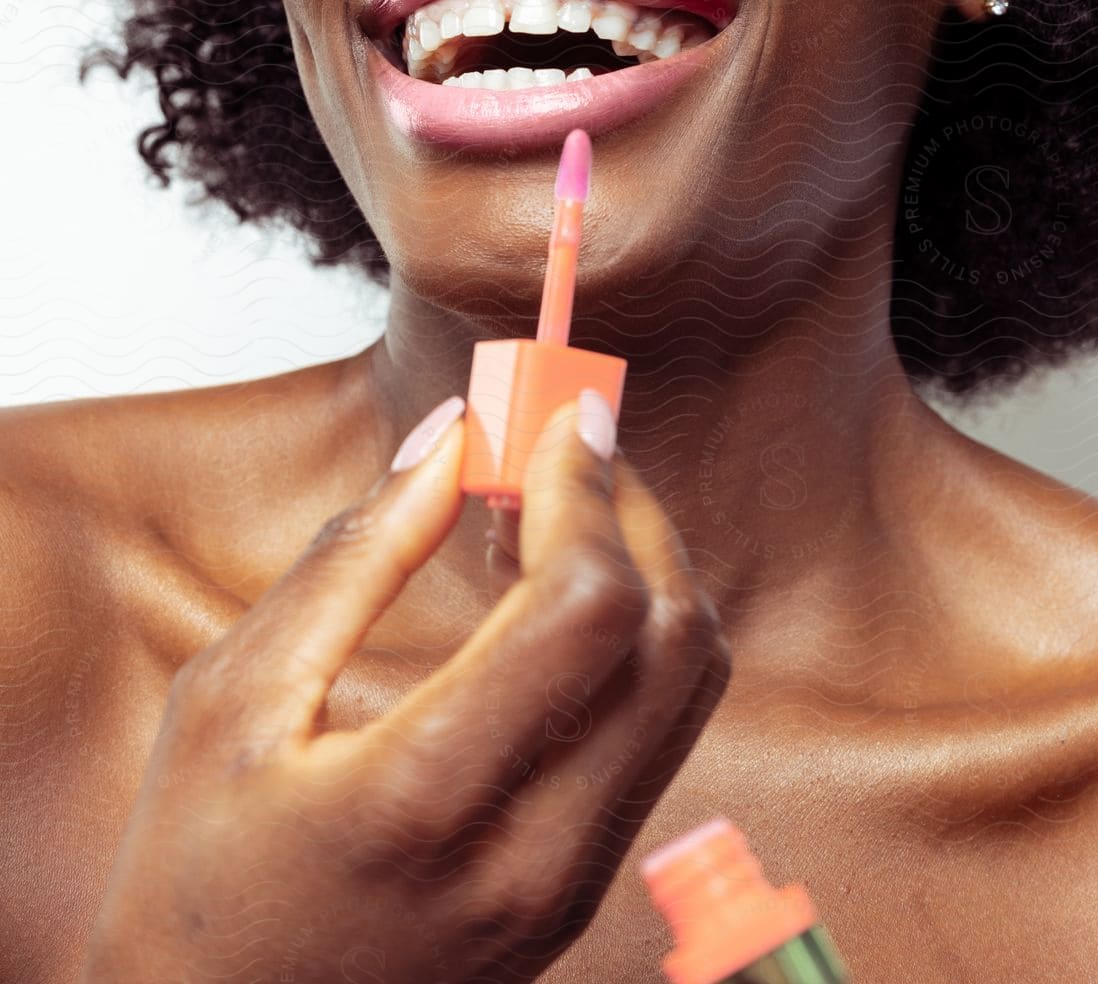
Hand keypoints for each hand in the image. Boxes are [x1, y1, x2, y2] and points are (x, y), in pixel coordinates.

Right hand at [80, 392, 731, 982]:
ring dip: (648, 570)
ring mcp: (570, 888)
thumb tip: (454, 435)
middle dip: (636, 511)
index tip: (564, 416)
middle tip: (571, 444)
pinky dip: (635, 639)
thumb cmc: (197, 876)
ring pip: (687, 687)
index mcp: (424, 800)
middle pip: (672, 638)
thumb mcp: (233, 699)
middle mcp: (529, 857)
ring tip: (559, 511)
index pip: (588, 608)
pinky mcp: (582, 893)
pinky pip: (657, 735)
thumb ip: (357, 556)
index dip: (589, 486)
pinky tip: (557, 596)